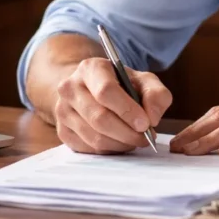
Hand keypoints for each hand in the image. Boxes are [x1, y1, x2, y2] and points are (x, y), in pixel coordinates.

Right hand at [53, 58, 172, 153]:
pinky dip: (110, 149)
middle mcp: (70, 87)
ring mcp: (63, 110)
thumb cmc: (121, 85)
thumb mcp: (143, 81)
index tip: (146, 124)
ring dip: (121, 143)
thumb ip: (156, 95)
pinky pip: (89, 148)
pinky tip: (120, 142)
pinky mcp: (63, 131)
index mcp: (91, 68)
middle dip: (127, 132)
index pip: (106, 91)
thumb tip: (152, 118)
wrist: (92, 89)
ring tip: (135, 139)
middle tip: (145, 137)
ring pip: (94, 137)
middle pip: (99, 118)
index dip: (127, 111)